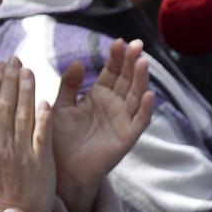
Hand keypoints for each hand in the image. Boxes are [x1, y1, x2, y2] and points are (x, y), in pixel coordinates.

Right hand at [0, 57, 54, 211]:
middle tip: (15, 60)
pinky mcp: (39, 164)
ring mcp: (20, 152)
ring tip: (28, 72)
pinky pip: (41, 136)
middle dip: (9, 80)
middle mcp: (1, 143)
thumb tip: (2, 114)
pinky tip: (46, 102)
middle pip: (4, 104)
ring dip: (26, 91)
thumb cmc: (1, 192)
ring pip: (22, 115)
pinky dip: (43, 118)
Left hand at [50, 40, 153, 211]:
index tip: (119, 42)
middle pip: (127, 80)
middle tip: (137, 45)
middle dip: (132, 62)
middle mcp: (114, 106)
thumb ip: (69, 85)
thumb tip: (81, 63)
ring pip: (136, 97)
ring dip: (141, 80)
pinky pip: (139, 123)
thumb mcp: (61, 106)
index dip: (117, 58)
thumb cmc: (61, 139)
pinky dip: (146, 110)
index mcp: (99, 96)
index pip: (112, 72)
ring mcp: (122, 121)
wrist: (63, 168)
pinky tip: (150, 96)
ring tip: (143, 63)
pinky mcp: (126, 138)